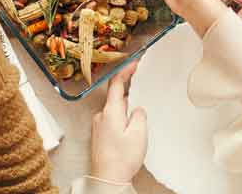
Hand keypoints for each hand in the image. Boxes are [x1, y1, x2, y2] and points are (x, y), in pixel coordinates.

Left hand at [89, 63, 146, 183]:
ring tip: (139, 115)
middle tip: (143, 89)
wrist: (107, 178)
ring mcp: (98, 124)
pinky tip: (130, 127)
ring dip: (126, 108)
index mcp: (110, 111)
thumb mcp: (138, 134)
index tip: (134, 63)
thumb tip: (137, 108)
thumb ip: (139, 116)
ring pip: (114, 108)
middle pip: (116, 96)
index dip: (125, 71)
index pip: (116, 84)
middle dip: (129, 92)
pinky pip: (111, 118)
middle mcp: (101, 115)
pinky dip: (121, 117)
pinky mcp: (99, 133)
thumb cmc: (122, 158)